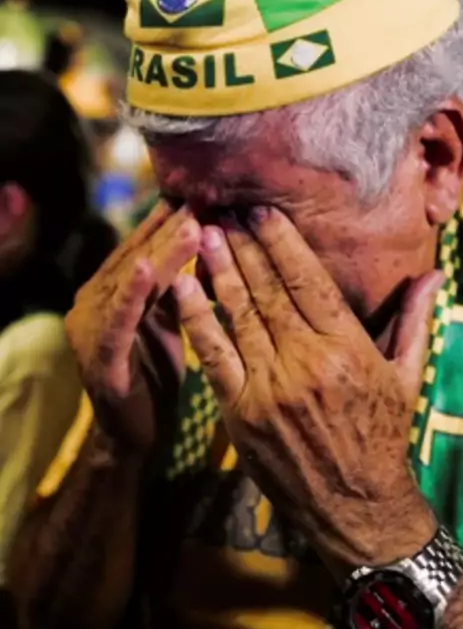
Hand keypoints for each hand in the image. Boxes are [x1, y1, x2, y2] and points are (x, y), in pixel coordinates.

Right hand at [65, 201, 200, 453]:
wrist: (135, 437)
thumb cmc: (154, 375)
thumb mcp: (166, 322)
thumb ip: (174, 286)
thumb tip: (206, 243)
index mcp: (108, 293)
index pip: (141, 247)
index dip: (169, 220)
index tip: (202, 192)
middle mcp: (91, 303)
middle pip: (136, 256)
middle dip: (169, 227)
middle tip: (202, 197)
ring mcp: (91, 330)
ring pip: (129, 282)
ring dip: (160, 252)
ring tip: (190, 223)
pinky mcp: (100, 358)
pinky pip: (119, 320)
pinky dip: (131, 293)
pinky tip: (144, 267)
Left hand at [173, 207, 440, 574]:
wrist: (356, 507)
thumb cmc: (383, 437)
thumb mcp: (407, 377)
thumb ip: (414, 322)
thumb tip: (432, 274)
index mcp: (347, 349)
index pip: (307, 280)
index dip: (280, 241)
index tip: (260, 210)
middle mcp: (305, 363)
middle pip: (266, 290)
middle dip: (241, 245)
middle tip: (221, 210)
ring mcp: (268, 389)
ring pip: (237, 316)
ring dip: (215, 270)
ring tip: (199, 233)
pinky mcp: (240, 414)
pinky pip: (212, 356)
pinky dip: (196, 318)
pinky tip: (182, 286)